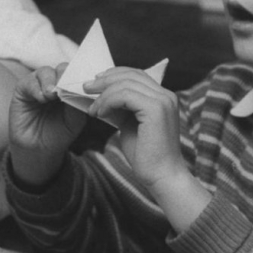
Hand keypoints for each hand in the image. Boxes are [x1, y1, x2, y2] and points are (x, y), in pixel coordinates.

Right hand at [8, 64, 87, 186]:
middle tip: (66, 86)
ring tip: (52, 95)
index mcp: (70, 87)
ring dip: (50, 82)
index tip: (84, 82)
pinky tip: (42, 98)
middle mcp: (55, 82)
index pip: (77, 73)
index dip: (80, 75)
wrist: (39, 149)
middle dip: (65, 75)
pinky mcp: (22, 89)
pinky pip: (29, 82)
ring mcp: (38, 84)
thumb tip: (79, 88)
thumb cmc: (59, 133)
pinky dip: (36, 88)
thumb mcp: (75, 119)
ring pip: (46, 71)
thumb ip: (77, 102)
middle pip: (62, 68)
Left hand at [85, 67, 182, 191]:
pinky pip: (124, 95)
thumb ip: (122, 108)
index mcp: (163, 97)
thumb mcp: (130, 124)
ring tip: (93, 109)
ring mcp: (162, 101)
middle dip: (105, 79)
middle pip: (131, 75)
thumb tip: (103, 95)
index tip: (95, 82)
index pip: (137, 75)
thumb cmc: (146, 155)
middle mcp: (166, 95)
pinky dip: (108, 102)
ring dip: (103, 94)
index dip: (114, 74)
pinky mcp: (155, 109)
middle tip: (86, 88)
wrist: (161, 177)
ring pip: (125, 84)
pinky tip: (100, 113)